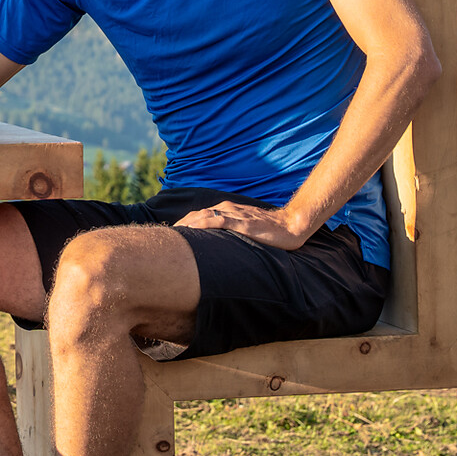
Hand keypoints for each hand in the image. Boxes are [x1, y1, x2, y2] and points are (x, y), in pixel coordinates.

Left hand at [175, 201, 309, 250]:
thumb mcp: (248, 229)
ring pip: (203, 216)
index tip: (171, 233)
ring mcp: (235, 215)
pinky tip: (193, 229)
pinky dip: (202, 224)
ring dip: (186, 224)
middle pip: (197, 214)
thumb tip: (220, 246)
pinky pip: (218, 221)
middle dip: (180, 224)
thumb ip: (233, 232)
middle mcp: (228, 209)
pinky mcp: (243, 223)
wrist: (292, 224)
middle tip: (164, 236)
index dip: (184, 223)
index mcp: (228, 210)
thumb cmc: (271, 229)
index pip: (200, 215)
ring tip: (171, 233)